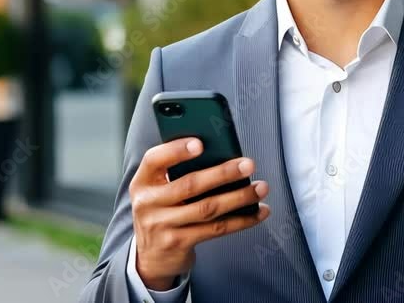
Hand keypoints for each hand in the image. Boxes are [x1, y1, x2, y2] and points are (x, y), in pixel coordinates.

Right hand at [129, 137, 270, 290]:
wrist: (150, 258)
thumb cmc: (163, 212)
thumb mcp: (158, 191)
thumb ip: (178, 173)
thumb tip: (222, 154)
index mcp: (143, 182)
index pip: (154, 160)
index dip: (176, 150)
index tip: (200, 143)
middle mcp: (148, 203)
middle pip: (190, 185)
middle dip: (223, 173)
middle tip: (248, 164)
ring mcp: (162, 226)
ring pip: (207, 208)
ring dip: (239, 197)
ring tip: (260, 187)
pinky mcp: (179, 243)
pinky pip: (216, 229)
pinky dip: (241, 220)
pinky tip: (258, 212)